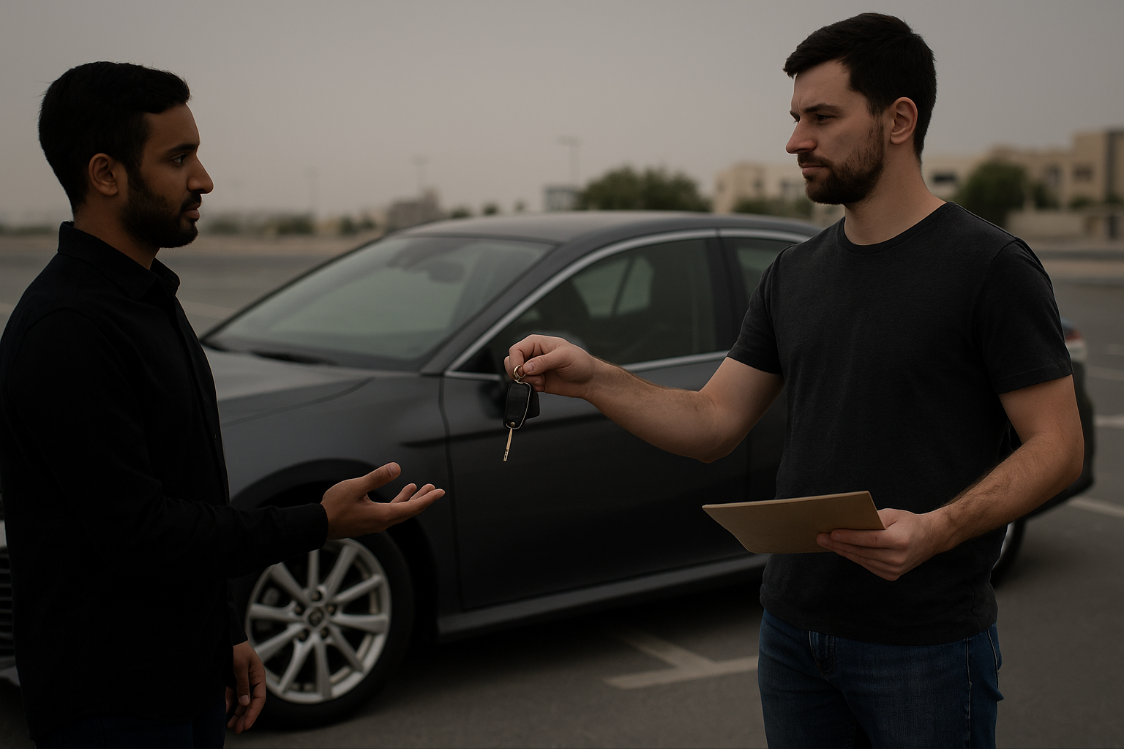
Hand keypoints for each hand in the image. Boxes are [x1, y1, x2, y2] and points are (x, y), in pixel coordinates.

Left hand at [226, 641, 265, 733]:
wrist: (227, 637)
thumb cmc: (237, 648)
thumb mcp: (240, 666)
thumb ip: (243, 684)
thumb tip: (245, 702)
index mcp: (258, 677)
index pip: (259, 699)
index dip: (253, 713)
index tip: (246, 724)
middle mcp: (252, 681)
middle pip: (251, 703)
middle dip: (245, 717)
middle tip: (238, 729)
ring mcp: (242, 682)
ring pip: (242, 702)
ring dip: (237, 714)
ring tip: (231, 725)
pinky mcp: (233, 681)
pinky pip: (233, 697)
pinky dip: (230, 706)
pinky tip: (226, 713)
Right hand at [322, 462, 443, 540]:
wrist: (318, 525)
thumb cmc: (334, 507)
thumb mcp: (356, 487)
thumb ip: (377, 477)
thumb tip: (396, 468)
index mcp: (382, 515)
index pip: (412, 508)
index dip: (427, 499)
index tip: (439, 492)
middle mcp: (382, 522)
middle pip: (409, 510)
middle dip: (423, 499)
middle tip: (435, 490)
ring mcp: (375, 523)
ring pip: (399, 511)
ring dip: (410, 499)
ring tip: (418, 487)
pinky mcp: (368, 522)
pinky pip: (389, 512)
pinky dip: (397, 502)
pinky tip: (397, 494)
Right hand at [504, 334, 598, 397]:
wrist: (589, 380)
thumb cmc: (580, 362)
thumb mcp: (563, 357)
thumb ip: (544, 361)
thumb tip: (527, 367)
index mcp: (537, 343)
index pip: (516, 350)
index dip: (516, 361)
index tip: (522, 371)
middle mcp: (533, 355)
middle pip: (511, 362)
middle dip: (518, 372)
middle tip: (533, 377)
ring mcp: (534, 369)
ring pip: (515, 375)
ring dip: (526, 381)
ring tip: (541, 380)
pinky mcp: (536, 381)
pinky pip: (524, 385)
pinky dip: (530, 388)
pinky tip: (542, 385)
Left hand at [815, 508, 945, 580]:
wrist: (930, 538)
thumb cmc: (909, 522)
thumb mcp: (893, 514)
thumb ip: (872, 519)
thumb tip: (847, 523)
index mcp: (900, 541)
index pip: (869, 540)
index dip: (849, 537)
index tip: (832, 533)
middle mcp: (898, 558)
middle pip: (862, 551)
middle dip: (839, 544)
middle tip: (821, 538)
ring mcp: (895, 570)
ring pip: (862, 560)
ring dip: (843, 551)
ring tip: (827, 543)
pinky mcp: (892, 575)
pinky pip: (867, 565)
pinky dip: (854, 557)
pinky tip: (841, 549)